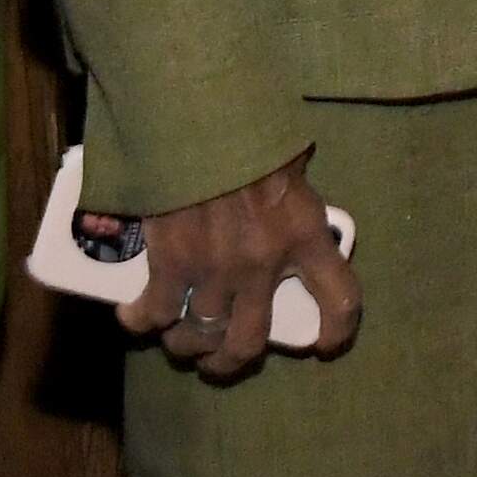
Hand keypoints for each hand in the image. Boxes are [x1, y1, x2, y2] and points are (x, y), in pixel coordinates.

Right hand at [125, 152, 361, 379]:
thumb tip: (292, 223)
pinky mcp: (170, 264)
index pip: (340, 299)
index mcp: (305, 235)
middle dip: (231, 360)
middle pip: (249, 341)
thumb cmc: (250, 130)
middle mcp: (263, 264)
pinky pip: (155, 313)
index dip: (336, 331)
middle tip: (221, 358)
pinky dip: (141, 321)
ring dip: (187, 344)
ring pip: (199, 335)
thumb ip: (294, 205)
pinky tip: (136, 317)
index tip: (325, 345)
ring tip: (180, 341)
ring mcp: (214, 269)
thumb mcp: (292, 167)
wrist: (200, 116)